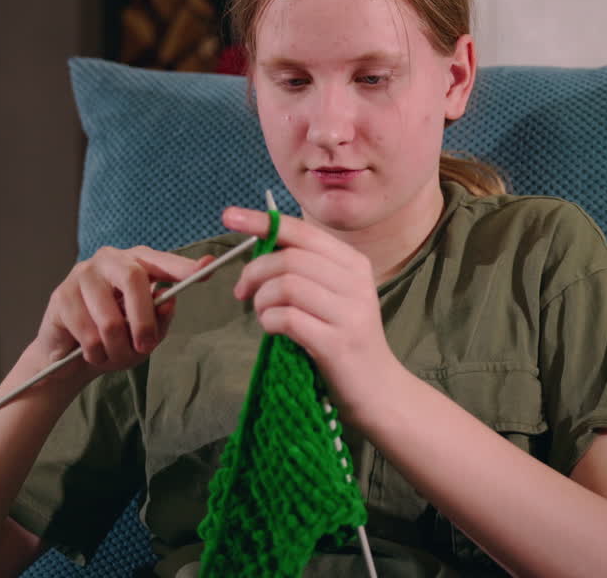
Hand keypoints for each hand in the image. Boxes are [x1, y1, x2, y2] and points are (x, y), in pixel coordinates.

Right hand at [32, 246, 213, 382]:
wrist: (70, 357)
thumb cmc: (116, 338)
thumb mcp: (147, 333)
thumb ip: (161, 318)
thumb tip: (168, 301)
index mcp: (138, 263)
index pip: (162, 261)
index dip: (183, 266)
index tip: (206, 268)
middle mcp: (110, 260)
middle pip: (134, 278)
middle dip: (144, 319)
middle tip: (146, 347)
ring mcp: (83, 274)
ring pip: (109, 315)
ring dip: (116, 346)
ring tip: (114, 357)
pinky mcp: (61, 295)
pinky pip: (86, 331)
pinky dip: (95, 351)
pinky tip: (92, 354)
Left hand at [222, 206, 406, 428]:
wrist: (378, 389)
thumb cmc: (345, 339)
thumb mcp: (334, 295)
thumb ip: (306, 270)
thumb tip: (260, 244)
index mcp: (354, 263)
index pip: (302, 231)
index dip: (262, 222)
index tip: (228, 216)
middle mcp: (356, 282)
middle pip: (290, 258)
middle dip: (254, 272)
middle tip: (242, 293)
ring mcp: (349, 312)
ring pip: (286, 286)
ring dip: (262, 301)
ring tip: (263, 315)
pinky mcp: (337, 343)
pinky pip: (288, 319)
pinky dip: (269, 321)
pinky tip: (273, 330)